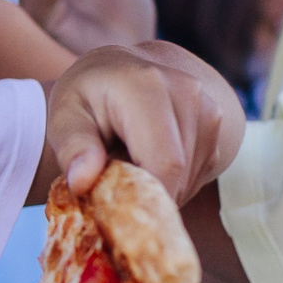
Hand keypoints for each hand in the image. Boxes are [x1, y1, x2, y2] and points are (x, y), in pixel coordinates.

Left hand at [47, 41, 241, 203]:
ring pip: (192, 176)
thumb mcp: (65, 116)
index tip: (121, 213)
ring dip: (162, 188)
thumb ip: (73, 147)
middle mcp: (185, 91)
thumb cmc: (88, 96)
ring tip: (131, 168)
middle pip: (181, 172)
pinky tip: (150, 163)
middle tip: (117, 191)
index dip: (148, 198)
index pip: (165, 161)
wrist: (119, 68)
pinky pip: (200, 171)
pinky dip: (175, 180)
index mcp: (146, 86)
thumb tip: (82, 182)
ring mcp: (206, 105)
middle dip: (150, 195)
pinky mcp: (216, 122)